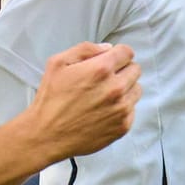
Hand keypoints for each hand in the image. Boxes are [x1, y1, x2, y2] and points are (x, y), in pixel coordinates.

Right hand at [25, 42, 139, 159]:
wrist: (47, 136)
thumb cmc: (50, 99)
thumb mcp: (58, 63)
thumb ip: (85, 49)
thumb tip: (107, 48)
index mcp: (101, 69)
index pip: (127, 52)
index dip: (117, 54)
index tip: (110, 61)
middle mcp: (116, 88)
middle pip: (135, 69)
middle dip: (122, 70)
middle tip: (105, 79)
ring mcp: (121, 109)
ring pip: (137, 89)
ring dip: (125, 89)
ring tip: (105, 95)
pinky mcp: (123, 126)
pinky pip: (132, 110)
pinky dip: (122, 108)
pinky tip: (104, 110)